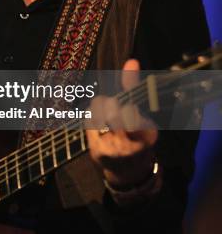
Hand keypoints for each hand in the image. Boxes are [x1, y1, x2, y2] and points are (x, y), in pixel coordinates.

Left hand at [86, 59, 157, 188]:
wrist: (128, 172)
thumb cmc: (137, 138)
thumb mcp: (143, 115)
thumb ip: (134, 88)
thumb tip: (131, 61)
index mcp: (145, 135)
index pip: (130, 113)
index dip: (125, 106)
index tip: (127, 107)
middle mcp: (128, 145)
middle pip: (111, 110)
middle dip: (110, 104)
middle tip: (113, 107)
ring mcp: (111, 149)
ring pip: (96, 114)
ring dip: (99, 109)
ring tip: (106, 116)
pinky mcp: (95, 151)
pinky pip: (88, 122)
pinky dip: (92, 117)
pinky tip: (98, 123)